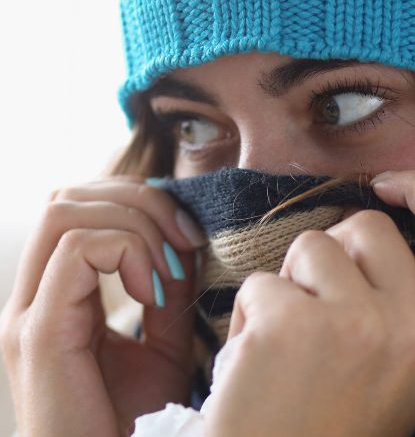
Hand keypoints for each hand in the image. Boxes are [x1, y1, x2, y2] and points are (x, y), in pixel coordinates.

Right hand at [0, 177, 204, 435]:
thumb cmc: (135, 421)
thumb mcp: (165, 344)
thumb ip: (168, 290)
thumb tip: (183, 240)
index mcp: (56, 297)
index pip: (78, 208)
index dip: (136, 201)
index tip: (188, 232)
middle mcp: (32, 298)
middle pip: (67, 197)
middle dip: (138, 200)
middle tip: (186, 236)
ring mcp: (28, 314)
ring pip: (65, 212)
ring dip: (135, 224)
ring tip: (169, 269)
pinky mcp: (39, 334)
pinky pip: (76, 251)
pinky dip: (126, 252)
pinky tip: (152, 292)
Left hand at [206, 170, 414, 436]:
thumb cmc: (339, 423)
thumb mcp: (406, 365)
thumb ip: (407, 299)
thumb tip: (369, 222)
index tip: (388, 185)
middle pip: (367, 227)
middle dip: (333, 255)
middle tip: (318, 316)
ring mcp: (356, 323)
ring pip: (312, 244)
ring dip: (291, 283)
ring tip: (287, 345)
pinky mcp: (293, 324)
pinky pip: (260, 281)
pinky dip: (249, 315)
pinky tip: (255, 364)